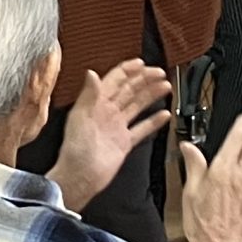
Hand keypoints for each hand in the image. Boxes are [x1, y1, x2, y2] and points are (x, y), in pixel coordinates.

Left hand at [49, 60, 172, 210]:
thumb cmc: (75, 150)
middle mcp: (108, 113)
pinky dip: (153, 121)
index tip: (142, 63)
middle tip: (160, 72)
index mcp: (96, 104)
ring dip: (151, 95)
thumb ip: (89, 95)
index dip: (128, 70)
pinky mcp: (125, 143)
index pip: (115, 80)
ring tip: (165, 86)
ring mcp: (117, 127)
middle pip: (130, 90)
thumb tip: (91, 72)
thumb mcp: (79, 118)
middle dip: (145, 79)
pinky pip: (142, 129)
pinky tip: (164, 115)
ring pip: (138, 106)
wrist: (80, 178)